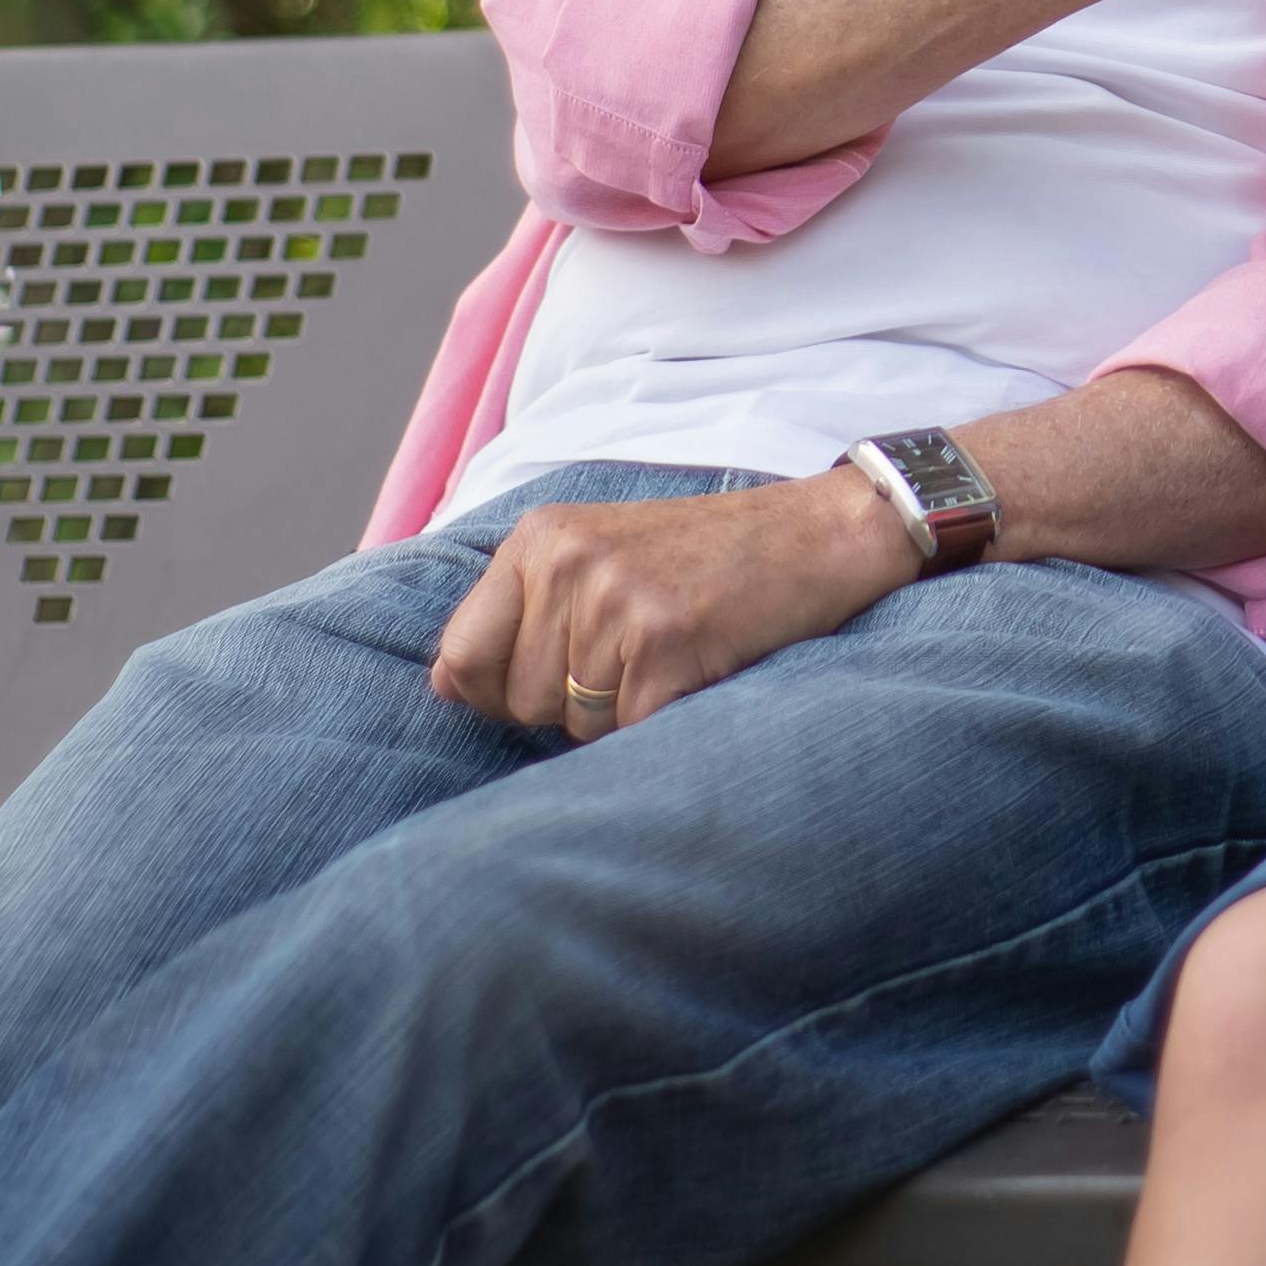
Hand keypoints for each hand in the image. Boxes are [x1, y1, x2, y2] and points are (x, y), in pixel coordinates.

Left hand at [428, 463, 924, 736]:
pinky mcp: (665, 645)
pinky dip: (666, 720)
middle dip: (571, 705)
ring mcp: (616, 602)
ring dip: (624, 713)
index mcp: (540, 539)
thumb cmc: (711, 555)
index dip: (497, 692)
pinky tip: (700, 671)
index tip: (551, 680)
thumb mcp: (599, 552)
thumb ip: (521, 609)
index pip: (461, 656)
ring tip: (674, 655)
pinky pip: (630, 732)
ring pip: (576, 724)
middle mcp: (567, 564)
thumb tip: (444, 686)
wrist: (821, 533)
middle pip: (520, 700)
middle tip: (639, 655)